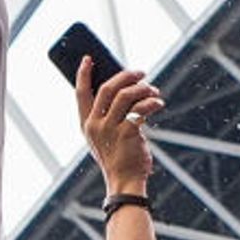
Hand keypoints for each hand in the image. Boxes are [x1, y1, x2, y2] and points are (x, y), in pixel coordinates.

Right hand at [78, 64, 160, 195]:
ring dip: (143, 89)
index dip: (83, 74)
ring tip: (153, 91)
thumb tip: (125, 90)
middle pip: (107, 88)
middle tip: (141, 73)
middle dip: (125, 76)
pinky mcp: (127, 133)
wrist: (125, 181)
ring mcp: (110, 129)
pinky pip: (140, 109)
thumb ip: (109, 115)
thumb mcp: (105, 136)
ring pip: (126, 95)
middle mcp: (95, 125)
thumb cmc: (117, 157)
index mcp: (86, 124)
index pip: (81, 93)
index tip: (89, 59)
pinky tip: (158, 103)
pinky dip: (152, 102)